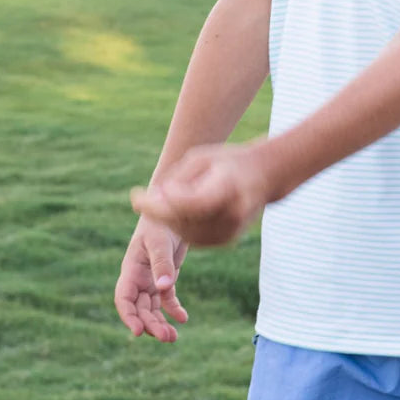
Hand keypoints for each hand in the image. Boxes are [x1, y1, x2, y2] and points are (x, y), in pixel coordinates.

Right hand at [115, 220, 188, 341]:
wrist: (171, 211)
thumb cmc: (161, 222)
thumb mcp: (160, 242)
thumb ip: (162, 265)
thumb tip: (164, 288)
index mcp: (131, 269)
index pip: (123, 298)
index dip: (128, 316)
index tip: (138, 332)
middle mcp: (138, 277)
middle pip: (139, 308)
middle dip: (150, 325)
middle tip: (167, 338)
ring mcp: (151, 279)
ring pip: (152, 308)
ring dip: (160, 322)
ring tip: (173, 337)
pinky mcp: (165, 277)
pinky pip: (166, 299)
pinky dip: (173, 310)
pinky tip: (183, 319)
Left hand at [130, 142, 269, 247]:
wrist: (265, 176)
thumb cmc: (228, 161)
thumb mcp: (200, 158)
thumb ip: (177, 178)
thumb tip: (155, 201)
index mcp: (228, 188)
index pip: (187, 204)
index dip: (158, 204)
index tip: (135, 196)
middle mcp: (232, 214)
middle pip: (182, 220)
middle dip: (158, 211)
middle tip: (142, 198)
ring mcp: (231, 231)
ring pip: (184, 233)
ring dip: (166, 220)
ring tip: (158, 203)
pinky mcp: (226, 240)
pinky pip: (193, 238)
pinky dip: (179, 226)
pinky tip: (174, 212)